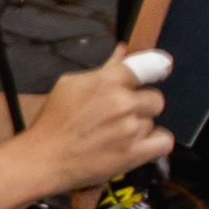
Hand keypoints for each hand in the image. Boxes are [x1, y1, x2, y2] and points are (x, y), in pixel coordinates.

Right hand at [29, 50, 171, 190]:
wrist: (44, 158)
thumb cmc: (52, 121)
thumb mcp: (70, 85)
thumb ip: (103, 68)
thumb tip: (122, 51)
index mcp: (107, 81)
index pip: (148, 66)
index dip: (157, 66)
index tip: (163, 68)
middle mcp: (123, 102)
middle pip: (155, 98)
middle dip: (142, 105)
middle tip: (124, 114)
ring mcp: (130, 129)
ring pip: (153, 122)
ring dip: (141, 127)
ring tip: (119, 135)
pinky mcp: (134, 154)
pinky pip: (164, 142)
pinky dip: (156, 143)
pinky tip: (142, 144)